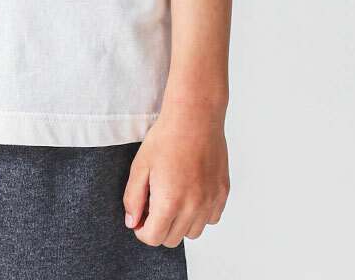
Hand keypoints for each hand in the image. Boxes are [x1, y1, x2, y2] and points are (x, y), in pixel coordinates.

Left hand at [123, 100, 229, 247]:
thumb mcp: (140, 165)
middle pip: (172, 239)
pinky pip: (211, 219)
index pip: (153, 238)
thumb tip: (132, 221)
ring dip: (180, 223)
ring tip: (173, 197)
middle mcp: (193, 207)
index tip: (140, 217)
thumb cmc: (167, 137)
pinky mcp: (223, 193)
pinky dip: (200, 214)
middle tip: (154, 204)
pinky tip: (191, 193)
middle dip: (159, 227)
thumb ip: (133, 197)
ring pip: (192, 233)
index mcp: (170, 201)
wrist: (195, 116)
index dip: (141, 230)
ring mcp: (211, 201)